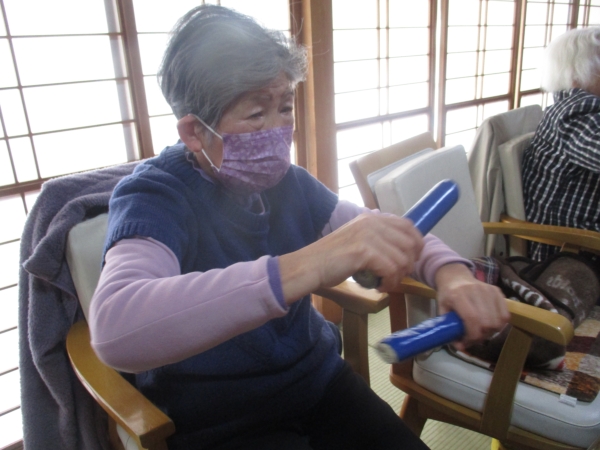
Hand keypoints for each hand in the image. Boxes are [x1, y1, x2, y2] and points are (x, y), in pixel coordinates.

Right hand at [278, 212, 423, 302]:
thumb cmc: (332, 258)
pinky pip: (391, 269)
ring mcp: (368, 235)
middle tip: (396, 276)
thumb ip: (376, 238)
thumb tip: (402, 250)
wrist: (310, 266)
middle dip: (408, 263)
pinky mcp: (364, 251)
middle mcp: (372, 222)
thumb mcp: (357, 240)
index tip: (411, 259)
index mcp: (371, 218)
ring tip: (385, 283)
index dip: (416, 243)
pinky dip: (389, 282)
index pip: (407, 225)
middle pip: (410, 243)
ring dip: (398, 276)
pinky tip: (379, 287)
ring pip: (402, 259)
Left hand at [435, 263, 509, 349]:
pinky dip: (499, 324)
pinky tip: (489, 323)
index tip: (466, 341)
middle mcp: (475, 290)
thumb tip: (461, 347)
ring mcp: (489, 290)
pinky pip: (505, 315)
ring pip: (499, 321)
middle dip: (481, 335)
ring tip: (481, 330)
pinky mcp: (498, 291)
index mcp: (458, 295)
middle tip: (473, 337)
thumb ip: (449, 329)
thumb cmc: (447, 296)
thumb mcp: (442, 311)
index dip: (472, 335)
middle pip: (488, 322)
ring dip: (491, 331)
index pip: (472, 318)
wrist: (456, 278)